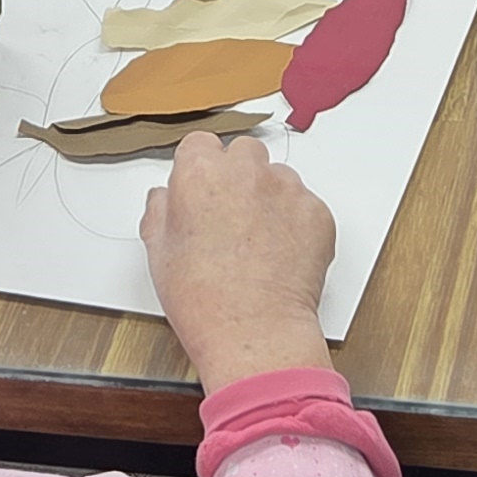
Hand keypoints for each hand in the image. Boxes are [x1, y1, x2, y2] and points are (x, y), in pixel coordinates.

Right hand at [138, 132, 335, 391]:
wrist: (253, 332)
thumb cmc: (204, 299)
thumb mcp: (159, 252)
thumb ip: (161, 210)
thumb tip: (167, 198)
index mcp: (200, 173)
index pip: (200, 145)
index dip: (199, 170)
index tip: (201, 191)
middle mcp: (247, 171)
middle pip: (243, 153)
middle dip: (236, 177)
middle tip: (229, 216)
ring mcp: (287, 190)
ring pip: (277, 178)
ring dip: (268, 198)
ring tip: (257, 241)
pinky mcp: (317, 212)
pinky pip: (304, 205)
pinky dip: (295, 223)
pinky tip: (280, 254)